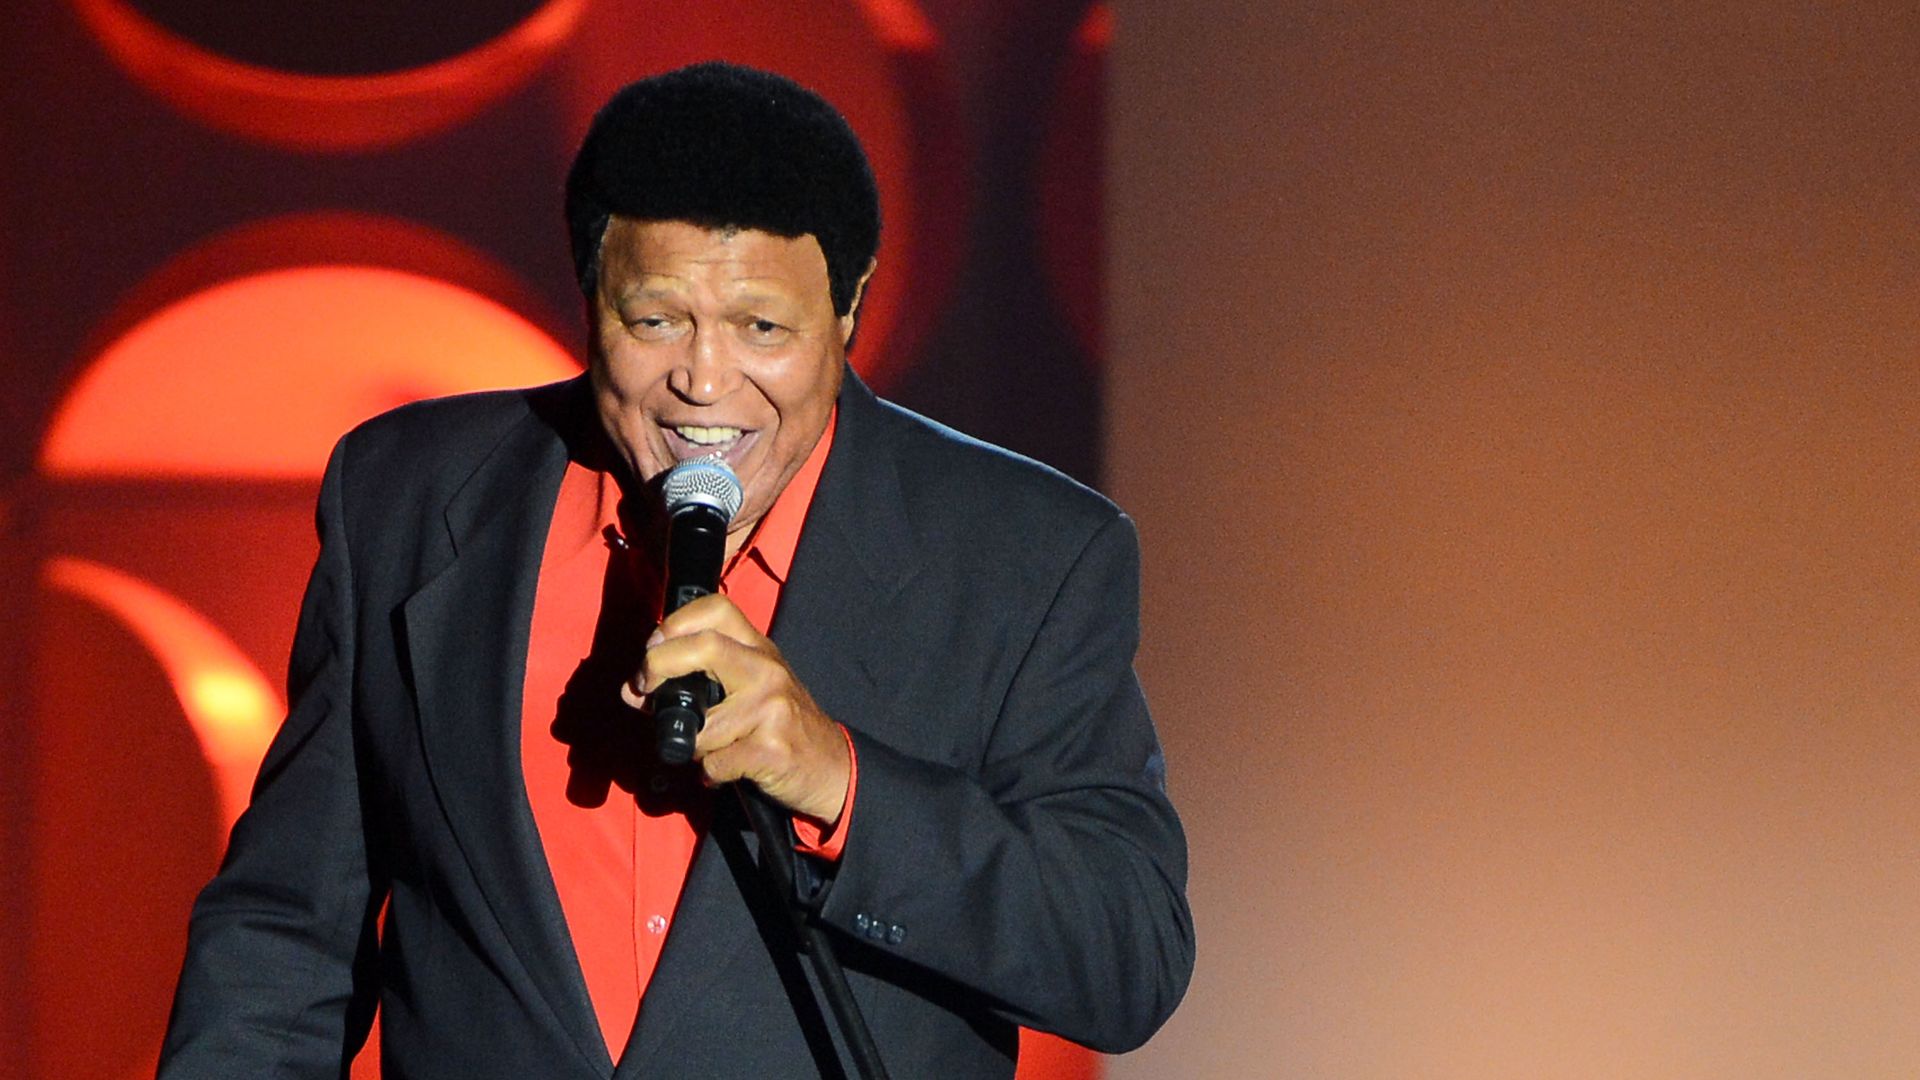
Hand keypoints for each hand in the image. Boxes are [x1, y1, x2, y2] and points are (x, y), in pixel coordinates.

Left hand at [621, 593, 850, 824]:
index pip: (715, 608)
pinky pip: (714, 763)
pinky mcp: (772, 749)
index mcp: (758, 648)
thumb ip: (692, 683)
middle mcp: (767, 669)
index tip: (652, 649)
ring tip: (713, 749)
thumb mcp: (745, 691)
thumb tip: (632, 690)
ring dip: (692, 746)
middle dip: (658, 666)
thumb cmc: (778, 726)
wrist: (830, 767)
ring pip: (700, 725)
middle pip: (702, 647)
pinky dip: (710, 774)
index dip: (673, 623)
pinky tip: (727, 770)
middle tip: (645, 689)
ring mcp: (772, 708)